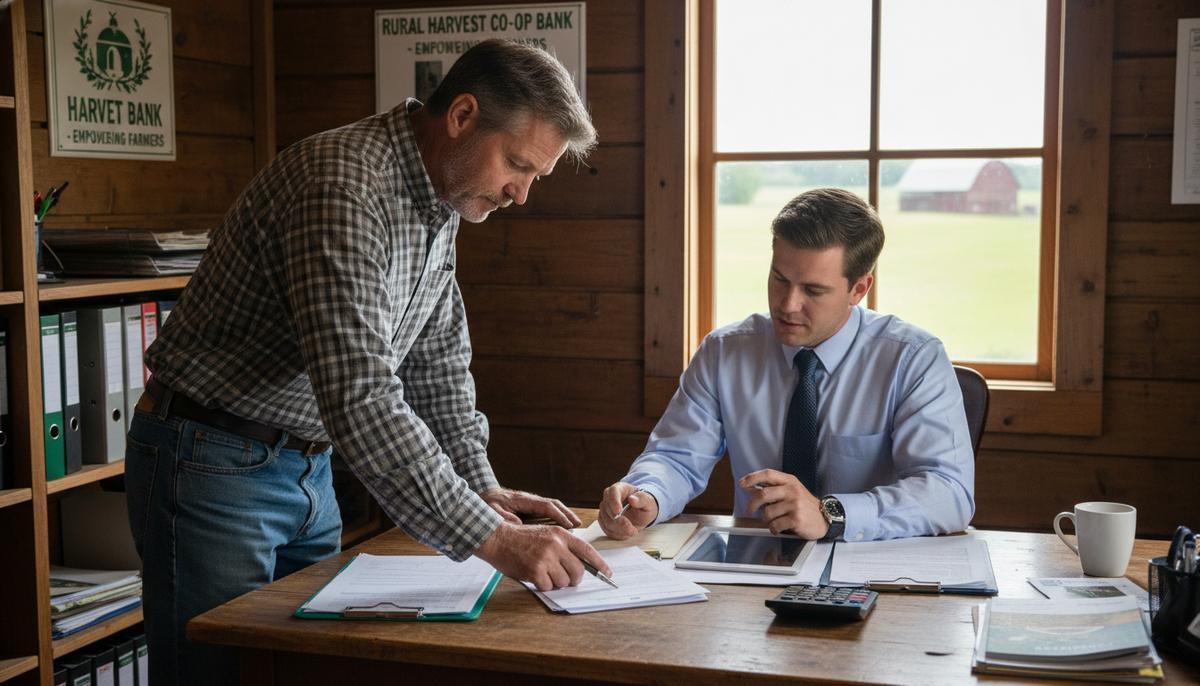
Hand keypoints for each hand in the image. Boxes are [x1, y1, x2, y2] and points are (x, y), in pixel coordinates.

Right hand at [474, 522, 610, 590]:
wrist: (498, 538)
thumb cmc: (521, 538)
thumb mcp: (546, 534)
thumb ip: (563, 547)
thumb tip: (580, 566)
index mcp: (561, 534)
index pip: (587, 550)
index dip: (599, 564)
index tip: (607, 573)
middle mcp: (556, 545)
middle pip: (578, 571)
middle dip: (574, 579)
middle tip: (565, 579)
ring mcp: (546, 558)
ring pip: (564, 581)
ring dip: (556, 582)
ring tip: (543, 573)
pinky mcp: (536, 570)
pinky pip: (548, 587)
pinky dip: (542, 585)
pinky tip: (533, 575)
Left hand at [480, 487, 580, 528]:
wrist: (484, 495)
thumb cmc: (488, 503)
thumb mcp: (493, 512)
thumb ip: (505, 517)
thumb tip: (516, 523)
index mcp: (522, 499)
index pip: (545, 506)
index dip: (558, 515)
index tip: (567, 524)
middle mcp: (530, 500)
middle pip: (553, 504)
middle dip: (566, 513)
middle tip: (577, 524)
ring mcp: (531, 503)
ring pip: (552, 507)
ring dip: (564, 515)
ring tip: (575, 526)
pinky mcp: (529, 508)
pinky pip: (546, 512)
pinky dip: (556, 518)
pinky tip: (561, 527)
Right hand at [596, 482, 657, 539]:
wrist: (641, 511)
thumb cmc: (643, 504)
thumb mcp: (648, 501)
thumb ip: (642, 499)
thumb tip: (632, 499)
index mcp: (620, 488)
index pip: (613, 492)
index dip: (614, 502)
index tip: (618, 512)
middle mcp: (609, 497)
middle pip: (607, 509)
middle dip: (619, 521)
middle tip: (632, 528)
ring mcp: (605, 509)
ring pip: (606, 522)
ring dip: (620, 529)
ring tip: (633, 530)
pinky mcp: (604, 520)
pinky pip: (607, 530)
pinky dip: (618, 534)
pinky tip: (627, 532)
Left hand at [740, 469, 827, 538]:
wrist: (825, 518)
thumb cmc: (805, 505)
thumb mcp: (791, 491)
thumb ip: (772, 488)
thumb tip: (749, 487)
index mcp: (790, 481)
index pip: (768, 474)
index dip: (753, 477)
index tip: (742, 483)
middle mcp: (792, 491)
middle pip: (763, 494)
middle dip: (752, 504)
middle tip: (750, 510)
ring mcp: (795, 505)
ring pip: (767, 513)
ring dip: (766, 520)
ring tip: (775, 520)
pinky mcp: (796, 519)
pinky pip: (775, 525)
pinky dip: (774, 529)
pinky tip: (779, 528)